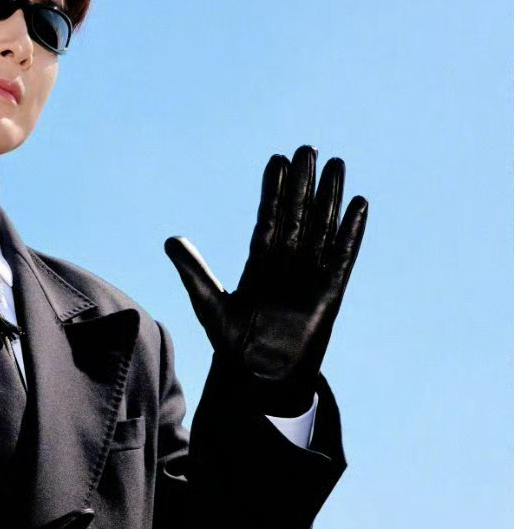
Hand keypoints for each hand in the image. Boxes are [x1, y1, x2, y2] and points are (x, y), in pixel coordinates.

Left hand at [164, 145, 367, 415]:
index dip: (273, 191)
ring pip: (322, 228)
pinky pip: (343, 257)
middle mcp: (286, 264)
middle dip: (303, 184)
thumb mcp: (210, 305)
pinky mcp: (330, 293)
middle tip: (308, 148)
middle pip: (298, 215)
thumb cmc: (234, 346)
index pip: (268, 218)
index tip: (277, 160)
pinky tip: (358, 205)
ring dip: (329, 198)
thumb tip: (170, 239)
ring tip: (337, 164)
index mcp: (259, 263)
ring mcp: (309, 276)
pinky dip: (350, 233)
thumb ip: (194, 272)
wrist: (260, 380)